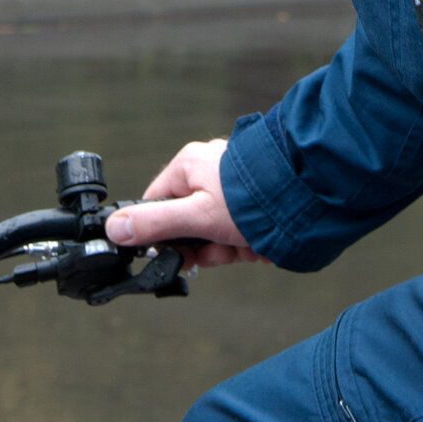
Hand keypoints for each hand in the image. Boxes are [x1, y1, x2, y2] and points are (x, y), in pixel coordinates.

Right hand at [104, 138, 261, 267]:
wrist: (308, 196)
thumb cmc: (251, 199)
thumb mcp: (197, 216)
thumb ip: (155, 224)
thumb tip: (114, 229)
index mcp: (187, 166)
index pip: (155, 205)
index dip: (163, 236)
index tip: (178, 255)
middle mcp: (207, 172)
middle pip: (187, 224)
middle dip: (206, 247)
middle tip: (222, 250)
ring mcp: (231, 187)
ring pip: (213, 232)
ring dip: (228, 249)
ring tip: (246, 245)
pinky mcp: (251, 202)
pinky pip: (237, 230)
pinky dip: (247, 243)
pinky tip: (259, 244)